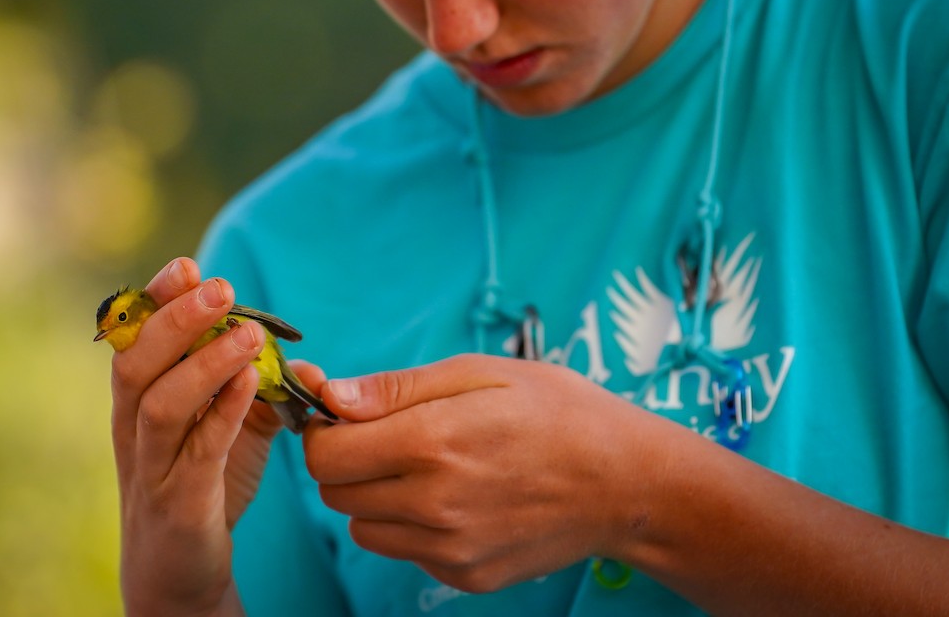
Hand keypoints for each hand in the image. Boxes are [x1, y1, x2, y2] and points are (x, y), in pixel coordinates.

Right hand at [111, 258, 287, 615]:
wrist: (181, 570)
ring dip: (203, 362)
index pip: (135, 337)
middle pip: (137, 361)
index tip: (186, 266)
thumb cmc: (204, 485)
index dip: (156, 299)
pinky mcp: (178, 502)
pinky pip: (197, 452)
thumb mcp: (232, 428)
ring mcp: (152, 465)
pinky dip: (221, 414)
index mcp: (140, 398)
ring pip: (159, 404)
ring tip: (246, 334)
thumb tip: (297, 358)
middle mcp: (134, 426)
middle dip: (177, 319)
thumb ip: (254, 387)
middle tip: (220, 288)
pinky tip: (249, 385)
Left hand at [302, 354, 655, 593]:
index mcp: (433, 441)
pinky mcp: (466, 576)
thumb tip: (332, 395)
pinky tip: (456, 497)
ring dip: (375, 496)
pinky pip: (406, 552)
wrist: (625, 482)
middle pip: (335, 492)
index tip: (343, 415)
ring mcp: (451, 548)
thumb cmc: (557, 411)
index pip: (325, 454)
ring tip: (425, 466)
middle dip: (346, 460)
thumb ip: (397, 388)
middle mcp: (435, 503)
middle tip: (386, 436)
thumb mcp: (480, 372)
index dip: (323, 429)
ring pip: (364, 526)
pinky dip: (412, 526)